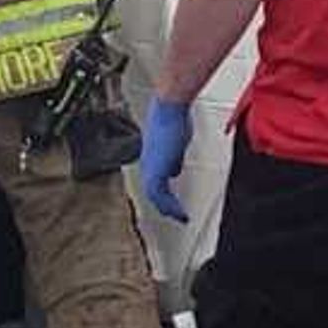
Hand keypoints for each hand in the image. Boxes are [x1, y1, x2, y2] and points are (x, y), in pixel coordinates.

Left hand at [139, 96, 192, 222]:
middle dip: (164, 206)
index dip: (162, 194)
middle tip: (176, 215)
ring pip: (155, 197)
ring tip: (180, 218)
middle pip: (152, 192)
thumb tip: (174, 171)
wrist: (169, 109)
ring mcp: (150, 168)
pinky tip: (180, 213)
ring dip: (168, 209)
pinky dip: (171, 207)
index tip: (171, 202)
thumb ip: (173, 159)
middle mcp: (147, 164)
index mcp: (150, 158)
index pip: (153, 182)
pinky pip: (161, 197)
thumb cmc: (173, 118)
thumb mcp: (175, 143)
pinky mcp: (156, 171)